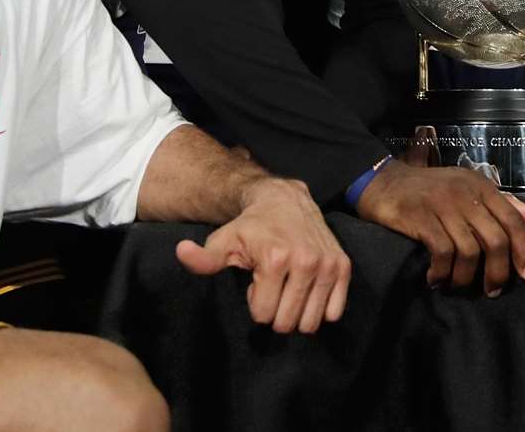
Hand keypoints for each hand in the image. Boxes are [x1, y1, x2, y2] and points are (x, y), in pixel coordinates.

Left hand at [176, 178, 350, 332]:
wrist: (286, 200)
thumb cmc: (252, 226)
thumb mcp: (224, 240)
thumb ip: (204, 257)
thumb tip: (182, 252)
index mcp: (275, 259)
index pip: (263, 315)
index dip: (256, 301)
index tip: (257, 280)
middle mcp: (306, 262)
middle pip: (287, 323)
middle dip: (276, 310)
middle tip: (273, 284)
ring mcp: (327, 265)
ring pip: (311, 323)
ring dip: (297, 311)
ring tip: (289, 285)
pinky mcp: (342, 267)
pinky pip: (334, 313)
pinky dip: (320, 308)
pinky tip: (308, 289)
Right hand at [355, 161, 524, 294]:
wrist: (383, 181)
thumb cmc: (429, 189)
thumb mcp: (467, 188)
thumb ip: (500, 203)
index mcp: (481, 186)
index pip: (513, 219)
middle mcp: (466, 194)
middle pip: (496, 239)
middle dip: (498, 272)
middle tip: (492, 291)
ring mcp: (443, 205)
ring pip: (470, 251)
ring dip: (467, 277)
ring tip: (459, 286)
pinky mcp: (420, 217)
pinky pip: (443, 253)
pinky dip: (442, 272)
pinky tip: (436, 280)